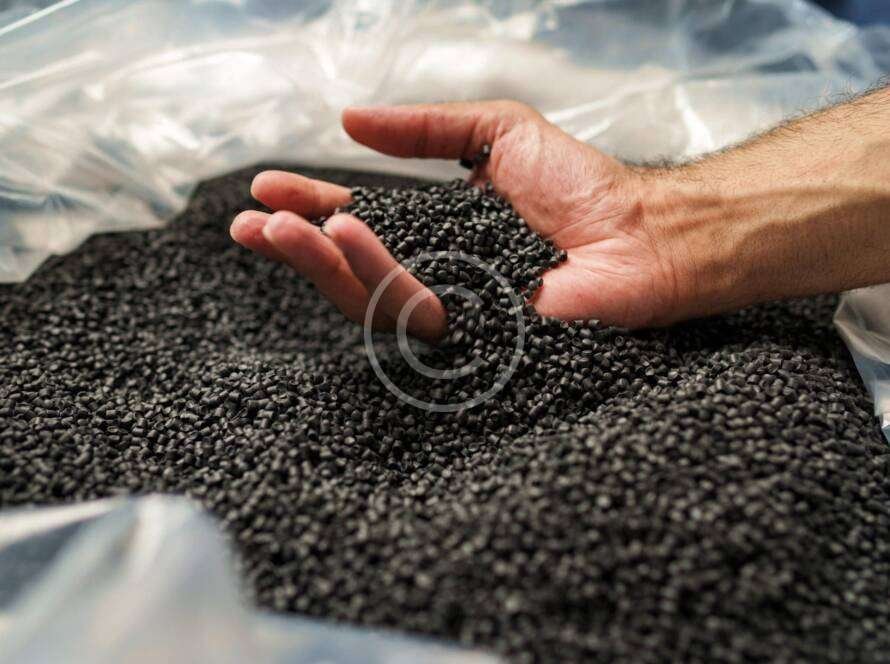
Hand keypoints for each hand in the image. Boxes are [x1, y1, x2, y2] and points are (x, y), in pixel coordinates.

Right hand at [231, 101, 689, 341]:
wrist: (640, 233)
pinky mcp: (471, 339)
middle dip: (295, 246)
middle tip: (246, 223)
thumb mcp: (497, 132)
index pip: (359, 222)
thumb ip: (427, 129)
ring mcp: (452, 310)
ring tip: (276, 230)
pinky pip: (411, 307)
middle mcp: (437, 273)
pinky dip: (375, 270)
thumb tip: (349, 121)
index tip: (264, 188)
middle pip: (350, 267)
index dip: (310, 207)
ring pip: (367, 294)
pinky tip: (345, 235)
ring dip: (318, 259)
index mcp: (437, 231)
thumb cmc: (582, 186)